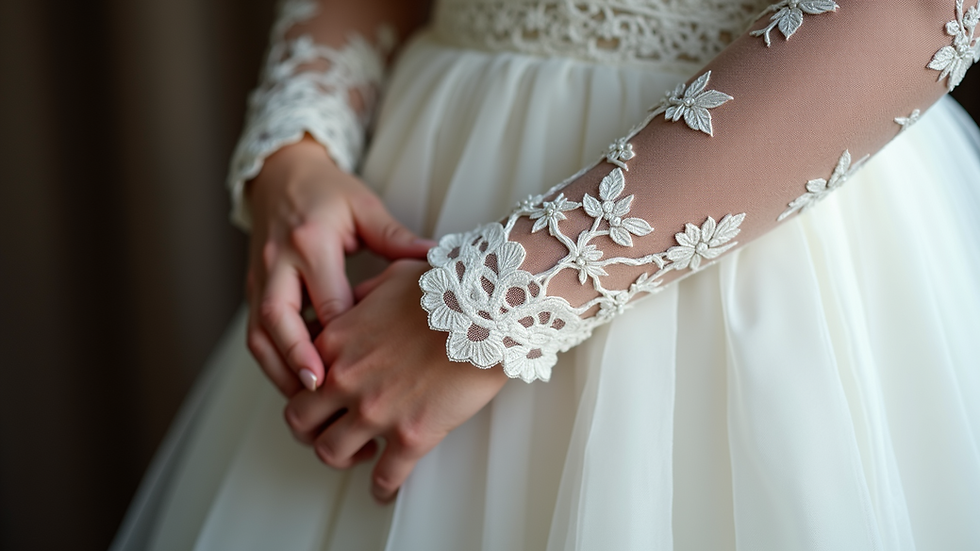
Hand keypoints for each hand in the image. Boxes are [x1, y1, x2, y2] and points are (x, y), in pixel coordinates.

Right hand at [245, 138, 434, 395]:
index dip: (340, 337)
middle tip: (321, 393)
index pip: (325, 298)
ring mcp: (259, 278)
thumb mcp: (365, 208)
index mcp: (310, 241)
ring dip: (280, 371)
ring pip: (259, 335)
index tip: (358, 368)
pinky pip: (257, 333)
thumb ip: (397, 238)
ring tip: (307, 403)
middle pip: (278, 321)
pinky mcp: (253, 289)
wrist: (281, 175)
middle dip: (297, 360)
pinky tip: (297, 385)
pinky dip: (275, 362)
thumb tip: (439, 260)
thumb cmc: (329, 192)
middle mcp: (278, 262)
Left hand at [284, 259, 509, 502]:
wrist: (489, 312)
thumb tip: (355, 301)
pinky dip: (382, 488)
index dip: (306, 389)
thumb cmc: (450, 291)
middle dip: (310, 429)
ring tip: (360, 456)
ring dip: (342, 457)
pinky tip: (385, 490)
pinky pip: (386, 476)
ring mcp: (376, 411)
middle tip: (326, 431)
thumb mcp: (391, 277)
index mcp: (337, 341)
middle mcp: (346, 379)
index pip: (299, 376)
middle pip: (301, 421)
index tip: (320, 396)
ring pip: (331, 453)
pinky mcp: (411, 435)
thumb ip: (362, 295)